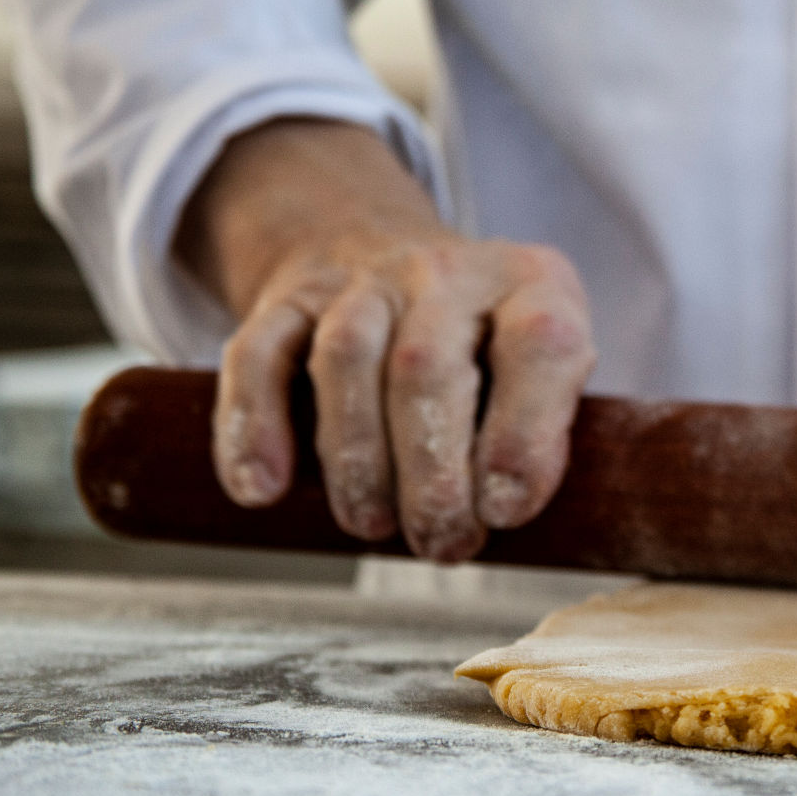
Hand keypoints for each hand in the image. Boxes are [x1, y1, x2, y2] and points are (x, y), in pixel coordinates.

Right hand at [175, 118, 594, 560]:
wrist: (389, 254)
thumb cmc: (486, 349)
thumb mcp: (544, 372)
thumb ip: (544, 432)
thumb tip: (509, 507)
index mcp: (533, 285)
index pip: (540, 344)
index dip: (525, 434)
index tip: (507, 509)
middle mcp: (448, 272)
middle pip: (429, 365)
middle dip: (431, 472)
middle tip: (440, 542)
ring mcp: (363, 280)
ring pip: (346, 358)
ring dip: (356, 458)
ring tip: (372, 524)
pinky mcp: (288, 299)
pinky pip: (258, 355)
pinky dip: (252, 425)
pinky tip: (262, 488)